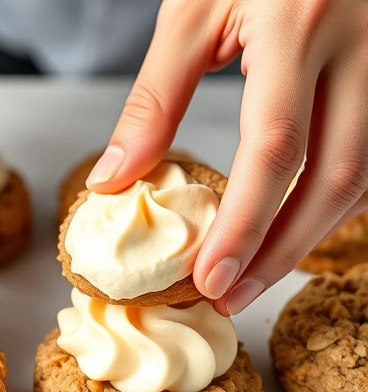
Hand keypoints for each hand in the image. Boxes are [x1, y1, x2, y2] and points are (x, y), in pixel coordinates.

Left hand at [86, 0, 367, 314]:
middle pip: (336, 175)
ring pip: (366, 173)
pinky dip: (337, 200)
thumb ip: (154, 98)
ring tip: (256, 275)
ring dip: (312, 234)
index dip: (245, 224)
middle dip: (282, 249)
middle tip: (233, 294)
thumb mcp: (189, 11)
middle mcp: (359, 46)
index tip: (209, 277)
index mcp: (299, 25)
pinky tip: (294, 228)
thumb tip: (116, 179)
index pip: (277, 147)